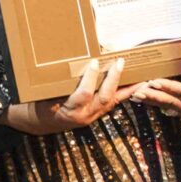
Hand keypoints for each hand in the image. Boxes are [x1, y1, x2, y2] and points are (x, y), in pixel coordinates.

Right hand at [5, 56, 140, 134]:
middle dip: (113, 79)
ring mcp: (92, 116)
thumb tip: (75, 59)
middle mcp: (83, 115)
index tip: (94, 62)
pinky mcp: (97, 115)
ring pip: (112, 101)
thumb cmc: (41, 103)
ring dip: (126, 87)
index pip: (83, 94)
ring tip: (139, 75)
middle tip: (119, 62)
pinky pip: (114, 104)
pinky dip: (125, 93)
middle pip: (103, 98)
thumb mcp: (46, 93)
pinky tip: (138, 85)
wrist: (41, 122)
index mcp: (69, 110)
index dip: (90, 78)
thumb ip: (59, 81)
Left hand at [140, 58, 180, 120]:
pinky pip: (164, 107)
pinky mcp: (179, 112)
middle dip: (153, 96)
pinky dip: (151, 103)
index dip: (169, 87)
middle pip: (170, 101)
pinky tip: (139, 98)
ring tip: (134, 95)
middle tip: (138, 90)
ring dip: (149, 101)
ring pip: (164, 106)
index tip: (155, 81)